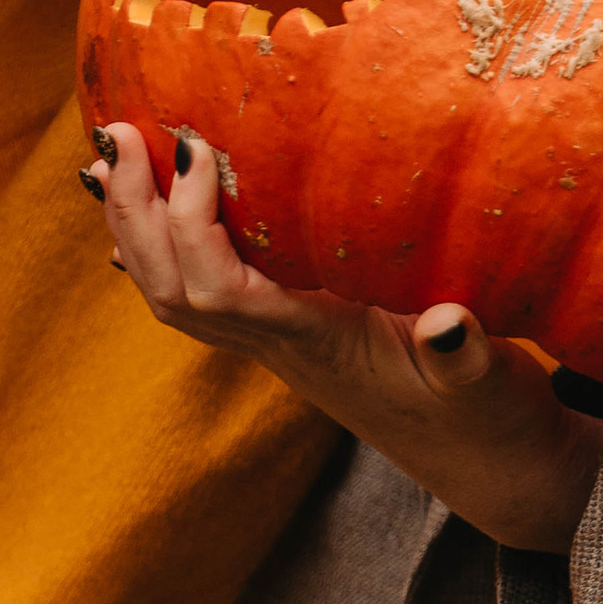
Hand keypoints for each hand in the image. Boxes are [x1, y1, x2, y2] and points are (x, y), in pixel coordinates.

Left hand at [86, 125, 602, 559]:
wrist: (488, 465)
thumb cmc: (489, 422)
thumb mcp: (487, 388)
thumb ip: (465, 358)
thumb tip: (446, 324)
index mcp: (319, 345)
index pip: (221, 290)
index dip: (192, 223)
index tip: (194, 149)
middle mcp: (282, 347)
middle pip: (172, 290)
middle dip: (136, 215)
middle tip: (118, 137)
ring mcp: (278, 344)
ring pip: (174, 295)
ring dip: (136, 229)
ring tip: (113, 160)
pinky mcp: (289, 334)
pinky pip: (203, 293)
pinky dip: (165, 248)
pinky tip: (151, 212)